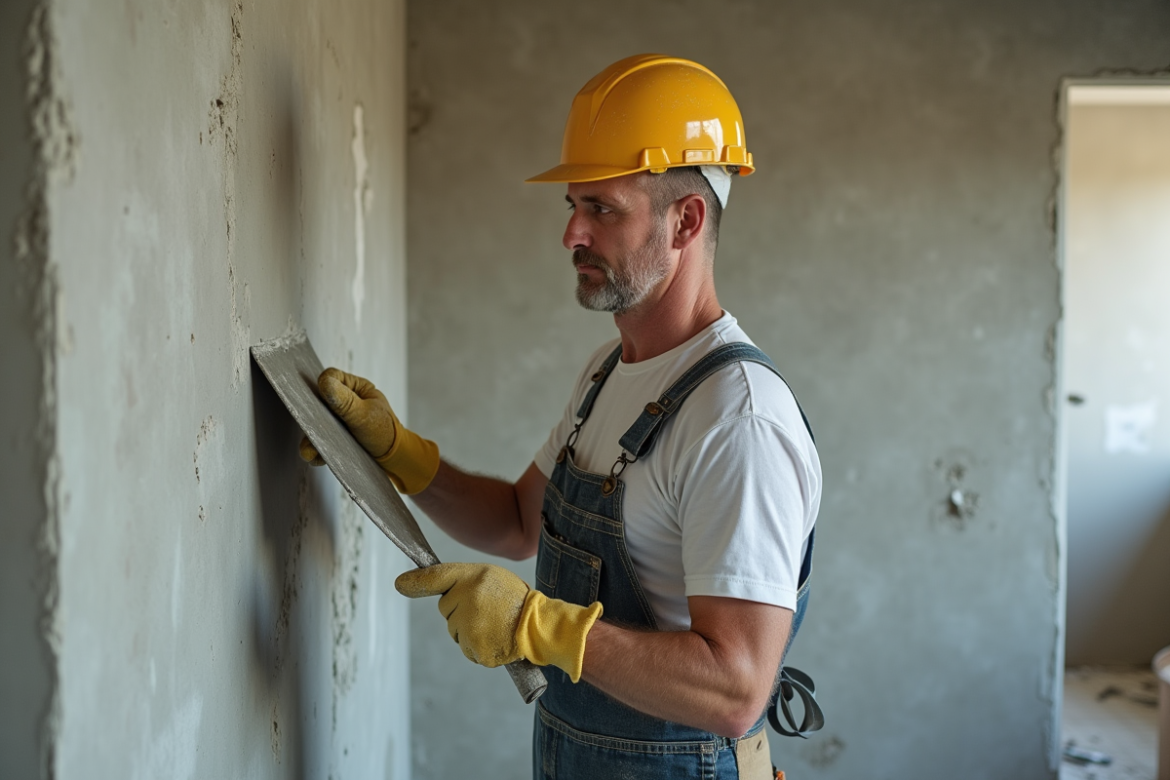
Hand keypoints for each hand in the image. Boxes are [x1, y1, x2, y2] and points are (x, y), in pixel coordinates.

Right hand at [299, 367, 439, 493]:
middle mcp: (347, 400)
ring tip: (309, 452)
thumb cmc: (385, 433)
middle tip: (309, 430)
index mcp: (357, 388)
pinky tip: (316, 457)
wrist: (396, 460)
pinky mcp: (337, 435)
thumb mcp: (364, 416)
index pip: (332, 378)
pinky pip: (321, 438)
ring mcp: (341, 418)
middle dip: (311, 417)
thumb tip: (324, 382)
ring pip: (318, 422)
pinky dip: (317, 447)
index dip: (321, 387)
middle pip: (319, 400)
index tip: (315, 402)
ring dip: (312, 437)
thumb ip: (345, 401)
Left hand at [395, 562, 602, 681]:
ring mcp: (472, 625)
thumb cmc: (515, 600)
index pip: (439, 576)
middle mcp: (469, 599)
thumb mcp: (491, 578)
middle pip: (446, 609)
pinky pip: (466, 649)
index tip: (400, 584)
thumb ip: (463, 580)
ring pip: (454, 631)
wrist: (541, 625)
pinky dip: (478, 647)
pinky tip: (495, 638)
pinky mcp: (476, 647)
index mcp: (475, 577)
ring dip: (469, 630)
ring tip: (494, 624)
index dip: (417, 581)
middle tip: (488, 610)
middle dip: (460, 611)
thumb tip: (425, 588)